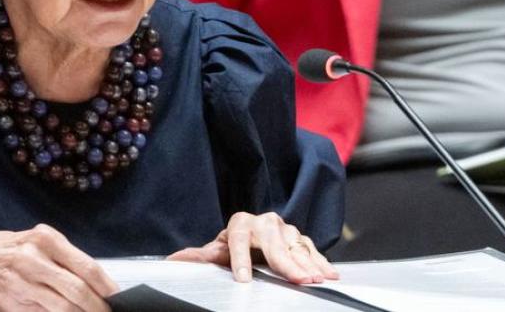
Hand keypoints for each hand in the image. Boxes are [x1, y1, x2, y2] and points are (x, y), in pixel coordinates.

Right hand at [0, 224, 117, 311]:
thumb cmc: (3, 251)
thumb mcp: (35, 242)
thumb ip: (64, 258)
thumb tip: (97, 282)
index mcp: (45, 240)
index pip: (88, 267)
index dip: (107, 288)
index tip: (117, 298)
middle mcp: (34, 260)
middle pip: (78, 291)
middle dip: (97, 308)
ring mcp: (22, 284)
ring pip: (63, 308)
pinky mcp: (11, 304)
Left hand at [166, 212, 338, 284]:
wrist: (252, 232)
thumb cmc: (233, 244)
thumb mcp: (217, 249)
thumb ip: (200, 256)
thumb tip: (174, 260)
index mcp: (240, 224)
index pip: (239, 240)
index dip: (240, 260)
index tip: (243, 279)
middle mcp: (265, 223)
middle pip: (275, 244)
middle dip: (288, 264)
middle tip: (299, 280)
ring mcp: (284, 229)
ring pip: (297, 247)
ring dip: (309, 264)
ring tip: (317, 279)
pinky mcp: (298, 237)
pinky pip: (311, 249)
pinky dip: (321, 262)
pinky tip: (330, 274)